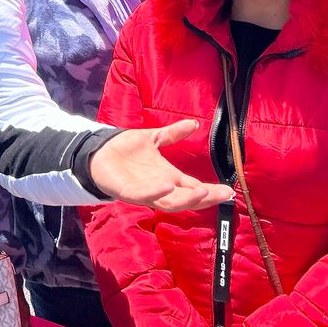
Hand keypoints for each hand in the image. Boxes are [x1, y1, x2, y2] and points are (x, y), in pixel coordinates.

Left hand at [89, 119, 232, 212]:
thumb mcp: (154, 138)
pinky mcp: (127, 191)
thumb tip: (194, 124)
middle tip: (223, 194)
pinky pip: (142, 195)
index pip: (193, 187)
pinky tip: (167, 185)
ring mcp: (144, 191)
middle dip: (205, 198)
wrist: (99, 152)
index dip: (210, 190)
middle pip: (186, 198)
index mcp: (167, 177)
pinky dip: (155, 192)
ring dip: (186, 198)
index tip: (229, 190)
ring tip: (203, 192)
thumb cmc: (126, 149)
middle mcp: (159, 188)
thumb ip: (173, 134)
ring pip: (169, 202)